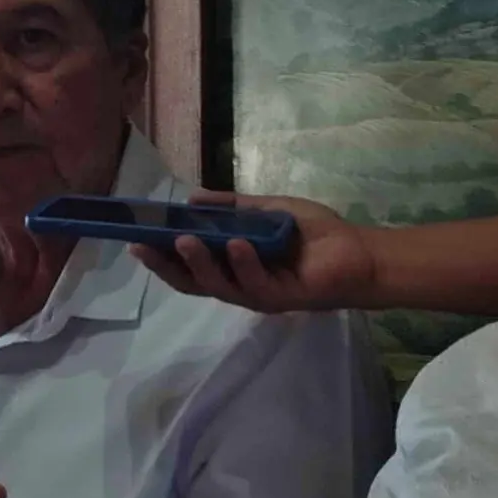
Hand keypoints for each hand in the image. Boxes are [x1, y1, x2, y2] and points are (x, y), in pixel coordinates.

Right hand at [132, 190, 376, 312]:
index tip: (137, 241)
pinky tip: (237, 244)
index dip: (162, 259)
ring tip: (185, 239)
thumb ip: (232, 207)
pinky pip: (256, 283)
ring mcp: (259, 295)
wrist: (360, 253)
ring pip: (219, 285)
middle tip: (144, 247)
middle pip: (194, 283)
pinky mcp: (283, 298)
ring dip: (200, 263)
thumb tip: (192, 198)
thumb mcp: (267, 210)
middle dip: (167, 266)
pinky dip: (244, 263)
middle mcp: (240, 286)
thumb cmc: (316, 235)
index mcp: (233, 269)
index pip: (189, 268)